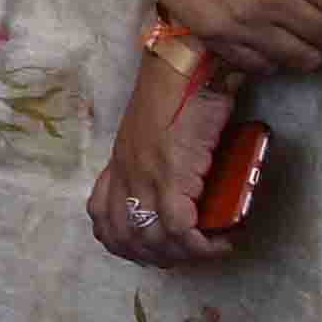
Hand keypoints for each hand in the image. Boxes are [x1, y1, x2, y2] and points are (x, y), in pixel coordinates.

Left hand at [89, 47, 236, 268]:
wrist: (187, 65)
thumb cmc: (180, 92)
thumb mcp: (156, 133)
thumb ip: (156, 161)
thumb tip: (184, 189)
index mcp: (119, 162)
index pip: (100, 216)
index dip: (122, 243)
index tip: (151, 250)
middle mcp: (125, 171)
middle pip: (125, 236)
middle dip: (156, 256)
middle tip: (188, 255)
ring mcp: (145, 174)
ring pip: (151, 238)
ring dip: (182, 254)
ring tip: (207, 249)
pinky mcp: (171, 172)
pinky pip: (178, 226)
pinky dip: (200, 243)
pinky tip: (221, 241)